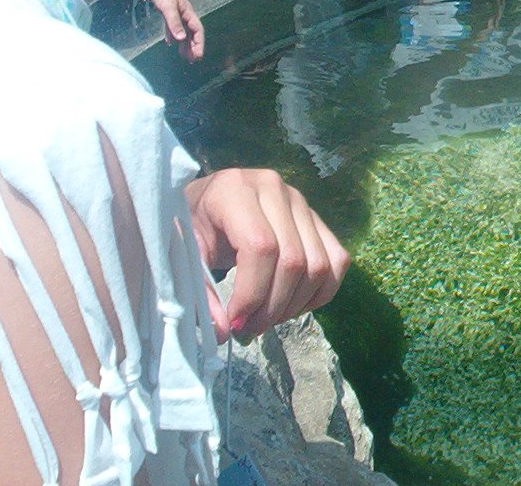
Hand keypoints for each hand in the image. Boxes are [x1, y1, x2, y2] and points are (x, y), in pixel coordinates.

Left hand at [137, 0, 203, 61]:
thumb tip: (182, 39)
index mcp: (187, 12)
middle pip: (191, 33)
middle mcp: (183, 13)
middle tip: (192, 60)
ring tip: (183, 55)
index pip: (197, 31)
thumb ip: (174, 23)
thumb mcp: (167, 7)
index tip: (198, 56)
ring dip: (183, 43)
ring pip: (182, 31)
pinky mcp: (165, 11)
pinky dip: (172, 35)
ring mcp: (175, 12)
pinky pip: (171, 27)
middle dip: (193, 46)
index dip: (199, 44)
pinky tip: (170, 43)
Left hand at [184, 168, 349, 341]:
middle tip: (249, 328)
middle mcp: (274, 189)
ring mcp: (300, 201)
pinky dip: (322, 292)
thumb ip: (200, 292)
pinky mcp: (316, 217)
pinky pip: (337, 259)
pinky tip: (293, 305)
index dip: (252, 292)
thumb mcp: (183, 255)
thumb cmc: (190, 227)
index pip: (260, 247)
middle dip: (273, 307)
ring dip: (296, 304)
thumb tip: (225, 331)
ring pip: (318, 264)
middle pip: (293, 260)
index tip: (234, 321)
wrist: (205, 203)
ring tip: (267, 319)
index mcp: (235, 191)